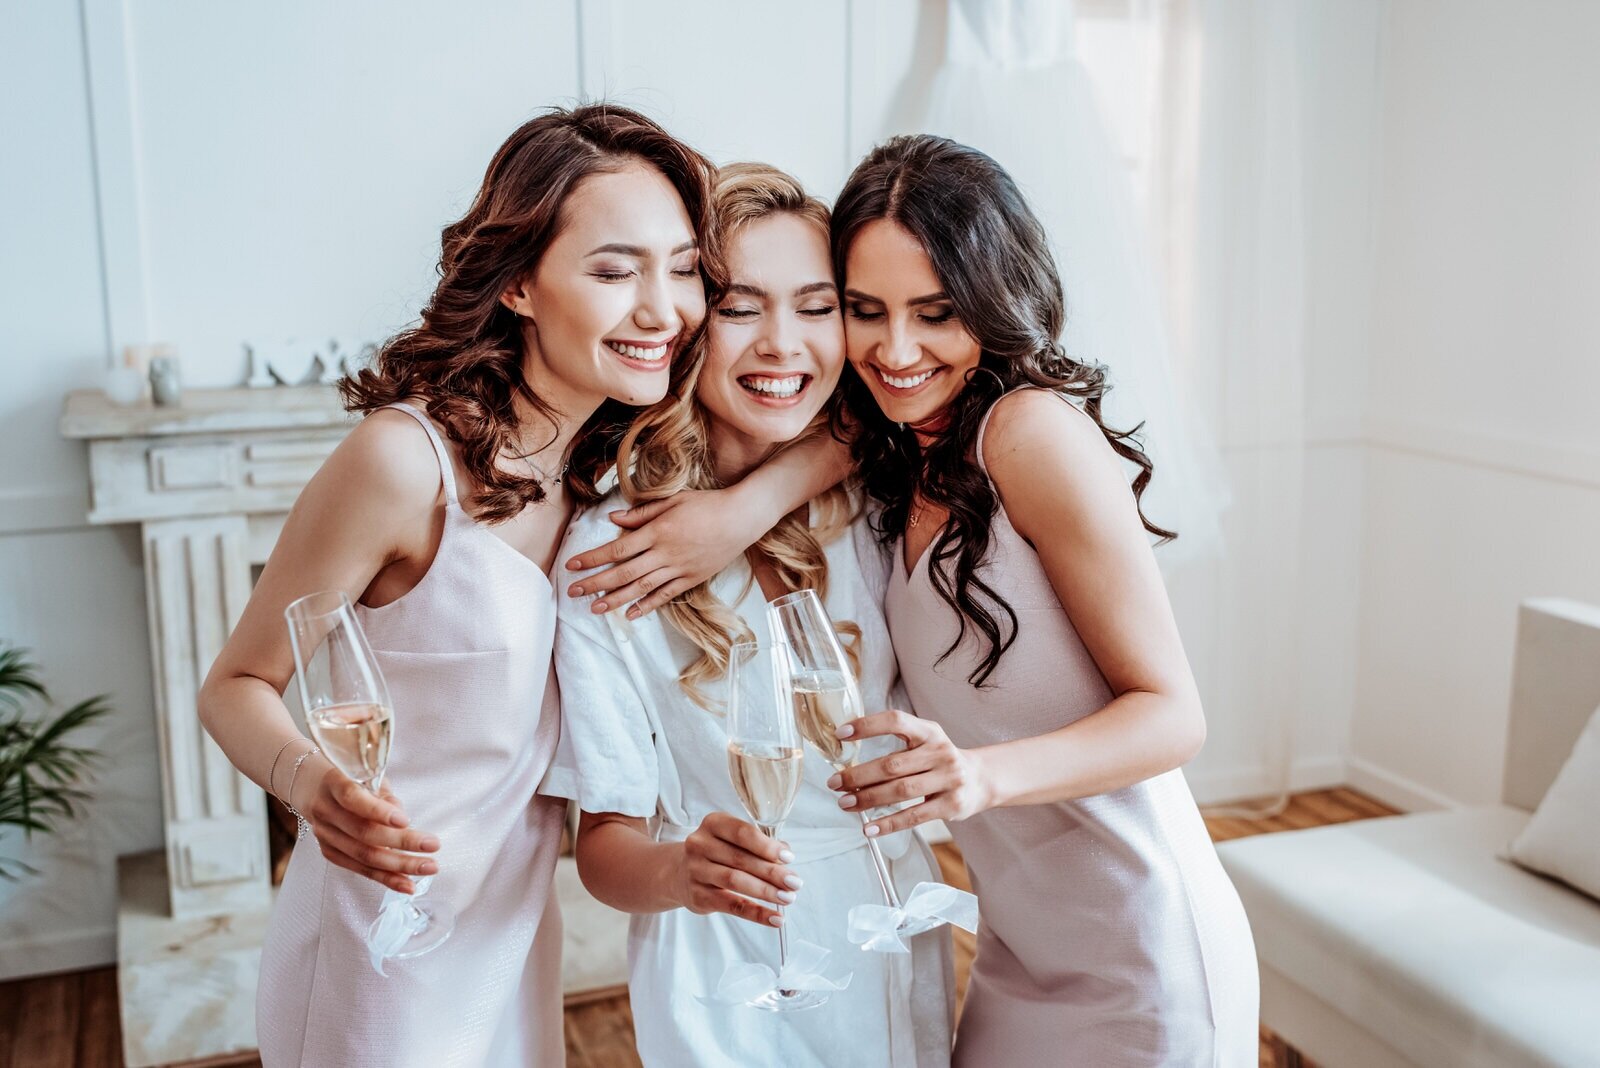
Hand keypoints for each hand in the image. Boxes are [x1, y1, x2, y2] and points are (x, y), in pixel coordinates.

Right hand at [298, 758, 440, 893]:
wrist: (308, 785)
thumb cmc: (347, 774)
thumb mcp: (364, 772)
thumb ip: (383, 795)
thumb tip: (403, 823)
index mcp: (333, 783)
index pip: (352, 798)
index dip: (378, 811)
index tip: (405, 820)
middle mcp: (325, 811)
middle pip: (364, 833)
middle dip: (402, 842)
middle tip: (434, 845)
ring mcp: (325, 835)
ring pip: (364, 856)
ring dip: (400, 865)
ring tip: (429, 867)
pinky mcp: (330, 853)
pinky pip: (360, 869)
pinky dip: (386, 878)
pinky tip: (408, 885)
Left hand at [565, 489, 764, 618]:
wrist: (742, 518)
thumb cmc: (707, 504)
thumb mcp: (672, 500)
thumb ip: (641, 513)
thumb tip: (613, 518)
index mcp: (657, 531)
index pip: (617, 549)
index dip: (593, 558)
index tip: (573, 566)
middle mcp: (665, 553)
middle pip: (624, 572)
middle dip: (596, 583)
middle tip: (573, 592)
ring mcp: (679, 569)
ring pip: (641, 588)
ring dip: (616, 599)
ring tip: (594, 608)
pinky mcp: (692, 579)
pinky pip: (666, 595)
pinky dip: (647, 606)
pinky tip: (631, 614)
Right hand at [677, 811, 802, 927]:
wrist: (678, 873)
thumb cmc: (717, 852)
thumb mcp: (733, 841)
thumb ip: (759, 844)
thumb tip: (786, 854)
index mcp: (713, 824)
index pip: (742, 833)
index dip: (767, 846)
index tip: (788, 858)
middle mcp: (699, 845)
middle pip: (741, 859)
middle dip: (772, 872)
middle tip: (795, 883)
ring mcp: (696, 871)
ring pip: (735, 881)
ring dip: (766, 891)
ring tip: (788, 898)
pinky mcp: (698, 897)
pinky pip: (731, 906)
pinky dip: (756, 913)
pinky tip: (775, 918)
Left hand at [827, 710, 992, 835]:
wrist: (982, 779)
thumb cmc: (941, 760)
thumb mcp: (925, 742)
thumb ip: (897, 746)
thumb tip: (850, 761)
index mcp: (929, 731)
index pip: (896, 720)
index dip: (867, 725)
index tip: (840, 733)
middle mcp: (940, 752)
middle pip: (892, 764)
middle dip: (858, 775)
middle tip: (834, 783)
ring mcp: (948, 779)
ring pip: (900, 791)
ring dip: (868, 799)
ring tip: (845, 803)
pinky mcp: (950, 805)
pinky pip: (913, 816)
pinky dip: (888, 824)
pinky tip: (869, 828)